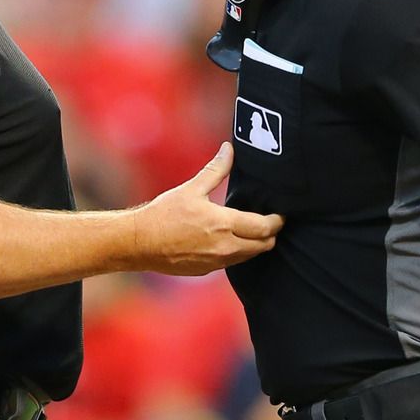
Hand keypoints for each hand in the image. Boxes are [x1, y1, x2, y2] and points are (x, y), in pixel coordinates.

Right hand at [133, 143, 283, 274]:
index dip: (277, 221)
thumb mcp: (192, 188)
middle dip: (270, 234)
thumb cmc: (163, 214)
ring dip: (254, 244)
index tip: (280, 214)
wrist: (139, 243)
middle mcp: (225, 247)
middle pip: (264, 246)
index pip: (265, 228)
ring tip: (251, 229)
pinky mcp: (206, 270)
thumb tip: (229, 149)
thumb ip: (216, 170)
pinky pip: (231, 262)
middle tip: (269, 221)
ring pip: (249, 256)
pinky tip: (228, 240)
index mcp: (224, 224)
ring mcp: (216, 262)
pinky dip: (237, 252)